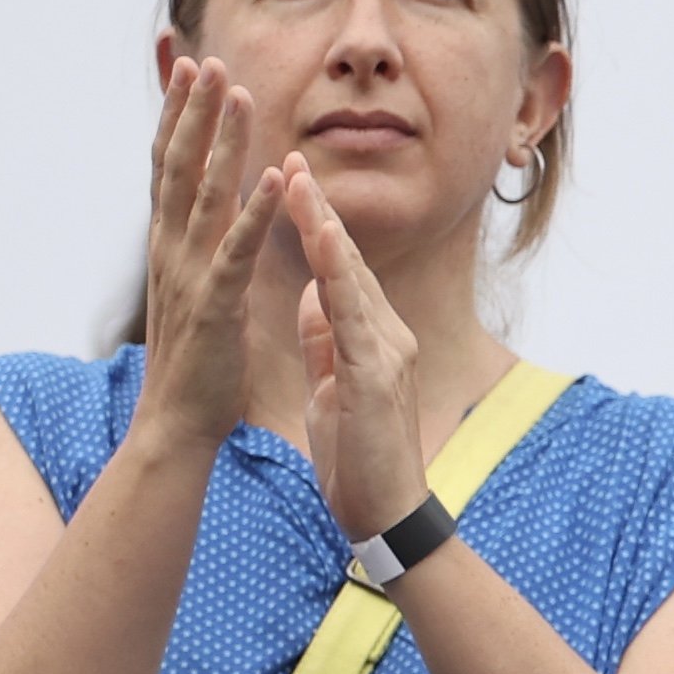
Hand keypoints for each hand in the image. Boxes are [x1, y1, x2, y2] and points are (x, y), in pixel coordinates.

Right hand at [132, 58, 276, 451]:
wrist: (178, 423)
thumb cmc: (198, 359)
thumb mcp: (196, 289)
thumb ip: (199, 247)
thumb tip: (203, 208)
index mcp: (171, 246)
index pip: (170, 167)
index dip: (178, 116)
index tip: (188, 66)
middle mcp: (172, 250)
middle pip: (179, 165)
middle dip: (194, 110)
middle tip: (205, 57)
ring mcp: (190, 274)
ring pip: (205, 194)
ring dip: (224, 141)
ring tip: (241, 92)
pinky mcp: (216, 304)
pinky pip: (238, 249)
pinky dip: (257, 210)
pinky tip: (279, 175)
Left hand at [276, 159, 434, 539]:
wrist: (386, 514)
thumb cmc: (359, 460)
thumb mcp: (335, 388)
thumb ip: (328, 340)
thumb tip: (312, 297)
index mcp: (371, 339)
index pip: (339, 272)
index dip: (314, 227)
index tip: (288, 183)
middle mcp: (386, 335)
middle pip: (347, 261)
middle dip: (316, 210)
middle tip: (290, 159)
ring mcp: (386, 351)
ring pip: (351, 276)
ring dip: (323, 227)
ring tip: (297, 182)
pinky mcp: (376, 372)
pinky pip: (351, 312)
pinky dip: (335, 272)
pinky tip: (319, 241)